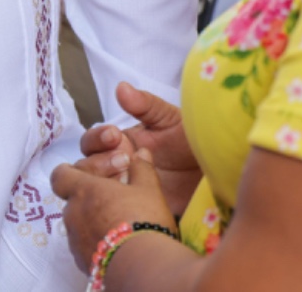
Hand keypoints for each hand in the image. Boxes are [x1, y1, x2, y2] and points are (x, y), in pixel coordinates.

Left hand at [52, 147, 176, 271]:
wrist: (143, 267)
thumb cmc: (143, 220)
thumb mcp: (148, 189)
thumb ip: (142, 168)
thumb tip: (141, 152)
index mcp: (84, 190)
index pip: (60, 176)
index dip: (68, 173)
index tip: (82, 175)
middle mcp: (73, 214)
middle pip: (72, 201)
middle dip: (88, 200)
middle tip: (112, 202)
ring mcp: (75, 240)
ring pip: (78, 225)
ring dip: (92, 222)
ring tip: (118, 225)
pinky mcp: (82, 261)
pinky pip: (84, 246)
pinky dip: (95, 242)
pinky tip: (117, 245)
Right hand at [79, 83, 200, 215]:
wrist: (215, 175)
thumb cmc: (191, 142)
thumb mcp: (170, 120)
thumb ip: (146, 105)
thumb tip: (121, 87)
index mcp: (120, 143)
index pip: (92, 140)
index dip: (97, 138)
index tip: (114, 136)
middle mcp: (115, 167)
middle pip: (86, 167)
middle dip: (99, 162)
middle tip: (124, 159)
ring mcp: (122, 192)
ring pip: (94, 190)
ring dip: (104, 184)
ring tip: (128, 179)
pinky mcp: (132, 212)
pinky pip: (113, 213)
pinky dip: (114, 207)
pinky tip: (132, 202)